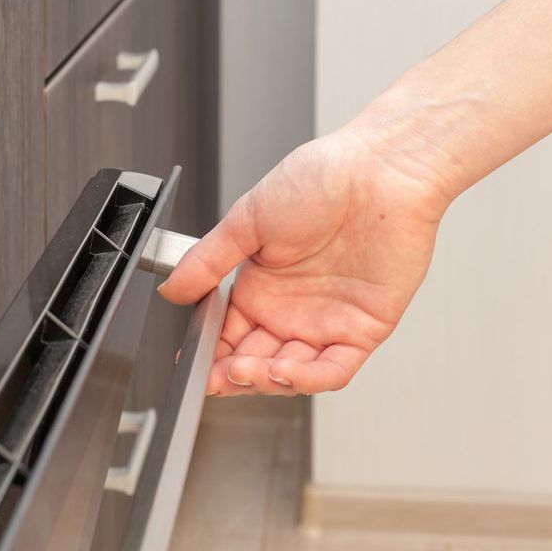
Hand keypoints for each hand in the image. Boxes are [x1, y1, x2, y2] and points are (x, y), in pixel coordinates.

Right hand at [159, 127, 452, 395]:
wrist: (381, 169)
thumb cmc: (322, 179)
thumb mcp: (245, 219)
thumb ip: (207, 261)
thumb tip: (171, 290)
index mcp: (261, 287)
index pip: (227, 337)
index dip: (209, 356)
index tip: (191, 364)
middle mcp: (292, 310)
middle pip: (255, 362)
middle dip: (232, 376)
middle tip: (215, 374)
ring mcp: (327, 322)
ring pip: (291, 374)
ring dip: (265, 381)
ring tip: (243, 371)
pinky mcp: (364, 329)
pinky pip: (334, 370)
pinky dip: (307, 379)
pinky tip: (283, 372)